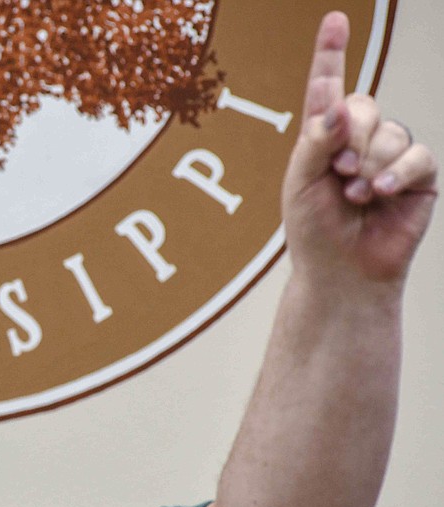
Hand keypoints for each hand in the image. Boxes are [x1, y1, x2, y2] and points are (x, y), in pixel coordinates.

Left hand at [282, 11, 436, 286]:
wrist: (340, 272)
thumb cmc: (313, 230)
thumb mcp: (299, 184)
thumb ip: (315, 141)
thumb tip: (338, 105)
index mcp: (324, 136)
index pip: (327, 87)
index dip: (331, 53)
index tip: (333, 20)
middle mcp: (360, 140)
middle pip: (365, 105)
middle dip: (351, 137)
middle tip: (338, 171)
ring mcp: (391, 157)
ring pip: (392, 133)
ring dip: (370, 163)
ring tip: (354, 193)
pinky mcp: (418, 177)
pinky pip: (417, 157)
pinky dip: (397, 173)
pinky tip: (380, 193)